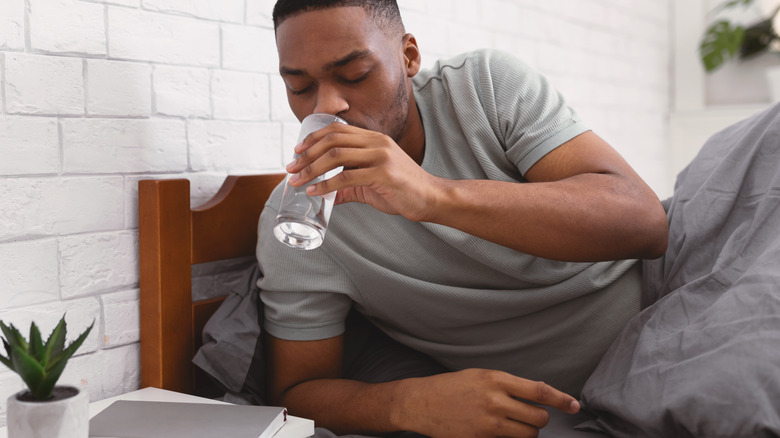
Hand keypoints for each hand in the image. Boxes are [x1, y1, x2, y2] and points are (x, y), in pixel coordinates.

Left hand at [285, 122, 438, 221]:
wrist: (431, 198)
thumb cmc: (402, 191)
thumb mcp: (370, 185)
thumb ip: (347, 188)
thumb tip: (325, 196)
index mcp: (373, 139)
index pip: (337, 130)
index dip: (313, 138)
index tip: (296, 152)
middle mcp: (376, 142)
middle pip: (332, 141)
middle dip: (306, 155)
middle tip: (290, 168)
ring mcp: (380, 155)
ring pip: (336, 157)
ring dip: (311, 169)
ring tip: (297, 181)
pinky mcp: (383, 173)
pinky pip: (346, 177)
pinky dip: (326, 185)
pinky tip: (315, 192)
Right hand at [397, 369, 579, 437]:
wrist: (421, 402)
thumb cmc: (451, 387)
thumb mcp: (481, 376)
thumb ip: (507, 385)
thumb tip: (537, 394)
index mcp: (496, 379)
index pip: (539, 391)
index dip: (561, 399)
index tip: (574, 405)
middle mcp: (494, 401)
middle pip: (538, 418)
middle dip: (540, 420)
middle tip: (531, 418)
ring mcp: (488, 424)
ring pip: (527, 435)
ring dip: (527, 433)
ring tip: (514, 427)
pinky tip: (497, 432)